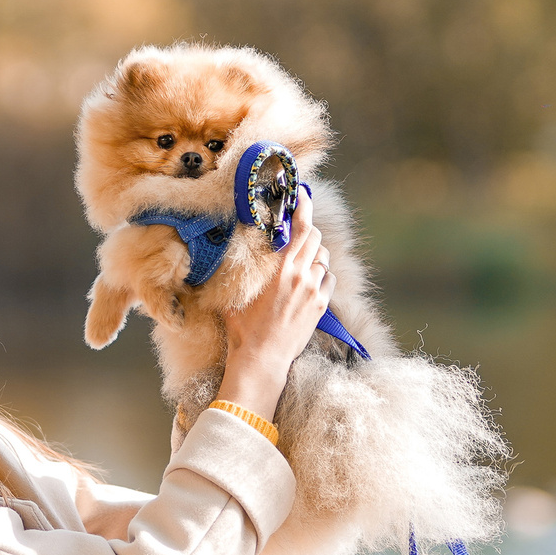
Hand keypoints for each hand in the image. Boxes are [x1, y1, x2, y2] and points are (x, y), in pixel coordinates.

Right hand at [217, 217, 333, 421]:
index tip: (302, 194)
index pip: (300, 229)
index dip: (304, 207)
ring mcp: (315, 292)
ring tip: (299, 261)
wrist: (263, 360)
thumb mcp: (237, 295)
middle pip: (315, 239)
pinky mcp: (320, 306)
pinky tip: (309, 281)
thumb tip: (227, 255)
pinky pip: (328, 280)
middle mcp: (303, 277)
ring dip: (314, 256)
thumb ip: (241, 272)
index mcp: (282, 270)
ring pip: (323, 259)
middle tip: (295, 231)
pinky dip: (321, 275)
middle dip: (307, 231)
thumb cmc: (245, 330)